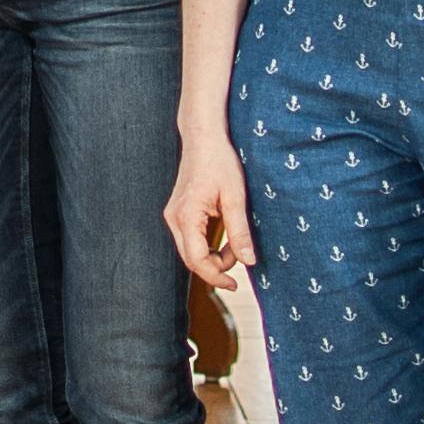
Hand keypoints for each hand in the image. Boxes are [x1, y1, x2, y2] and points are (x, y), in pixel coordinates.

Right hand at [163, 132, 259, 289]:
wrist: (204, 139)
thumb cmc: (219, 163)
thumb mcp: (235, 198)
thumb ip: (240, 231)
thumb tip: (249, 261)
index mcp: (186, 216)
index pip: (197, 260)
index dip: (216, 276)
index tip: (235, 284)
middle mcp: (174, 218)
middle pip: (190, 258)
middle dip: (215, 268)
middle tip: (238, 270)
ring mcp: (174, 215)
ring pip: (190, 250)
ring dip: (212, 256)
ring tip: (235, 247)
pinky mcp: (179, 212)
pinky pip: (190, 238)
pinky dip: (207, 245)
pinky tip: (224, 239)